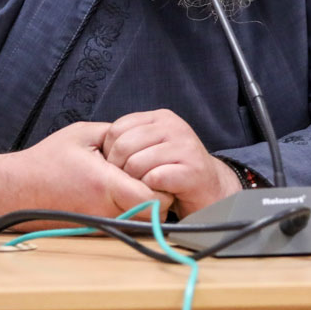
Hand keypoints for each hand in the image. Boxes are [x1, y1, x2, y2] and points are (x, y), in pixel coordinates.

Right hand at [0, 121, 171, 230]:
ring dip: (143, 201)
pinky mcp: (96, 230)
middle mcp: (106, 210)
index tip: (153, 167)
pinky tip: (117, 190)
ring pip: (142, 219)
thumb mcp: (83, 134)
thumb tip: (143, 138)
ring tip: (129, 180)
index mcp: (104, 184)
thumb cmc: (47, 160)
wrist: (16, 191)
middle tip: (146, 173)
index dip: (161, 182)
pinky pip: (126, 222)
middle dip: (158, 192)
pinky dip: (129, 208)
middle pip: (155, 212)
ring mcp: (101, 224)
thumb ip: (117, 133)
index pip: (154, 197)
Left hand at [102, 109, 240, 217]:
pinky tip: (158, 192)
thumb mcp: (153, 146)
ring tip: (143, 188)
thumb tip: (99, 148)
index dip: (109, 151)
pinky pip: (154, 179)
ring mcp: (185, 147)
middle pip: (123, 146)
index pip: (117, 128)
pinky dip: (150, 190)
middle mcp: (174, 127)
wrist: (211, 189)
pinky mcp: (193, 170)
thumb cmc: (173, 169)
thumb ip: (131, 140)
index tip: (116, 167)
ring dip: (134, 182)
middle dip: (118, 169)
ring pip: (136, 164)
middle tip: (127, 182)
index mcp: (161, 117)